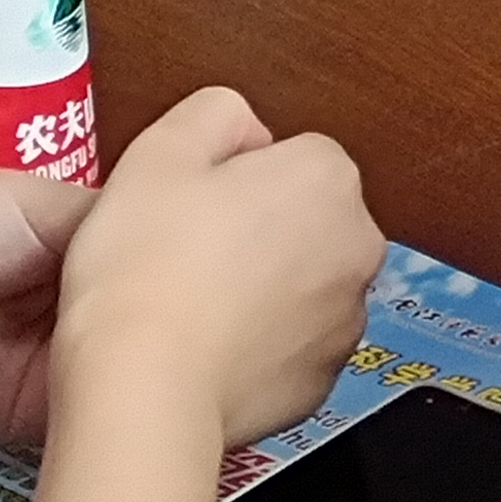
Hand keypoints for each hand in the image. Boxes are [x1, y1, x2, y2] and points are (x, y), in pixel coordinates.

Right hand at [48, 87, 382, 451]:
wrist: (144, 389)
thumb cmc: (147, 271)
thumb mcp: (161, 150)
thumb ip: (214, 112)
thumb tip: (240, 125)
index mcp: (327, 178)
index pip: (290, 155)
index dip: (231, 174)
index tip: (190, 202)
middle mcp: (356, 246)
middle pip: (303, 218)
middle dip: (256, 228)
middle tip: (184, 249)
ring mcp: (344, 320)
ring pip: (300, 282)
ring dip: (261, 285)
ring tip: (190, 301)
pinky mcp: (320, 382)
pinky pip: (290, 345)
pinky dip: (258, 343)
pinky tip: (205, 345)